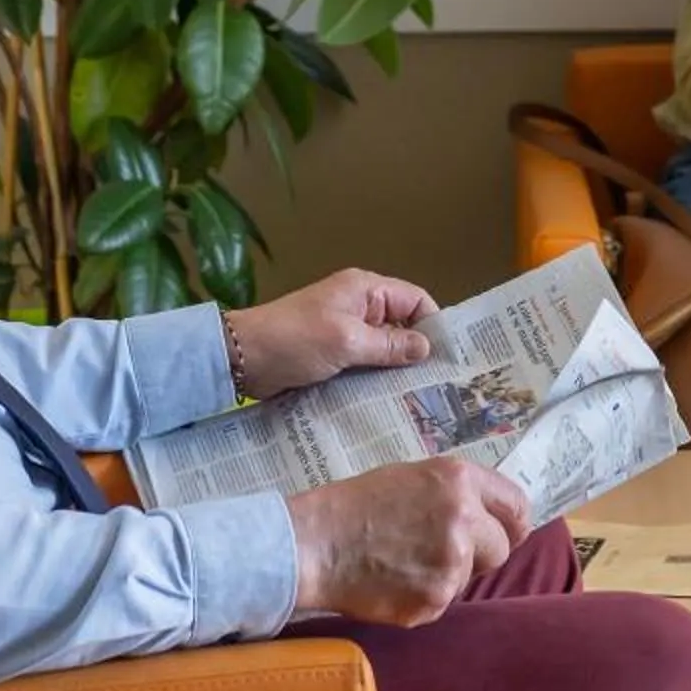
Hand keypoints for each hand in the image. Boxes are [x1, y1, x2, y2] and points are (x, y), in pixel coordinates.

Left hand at [229, 266, 437, 402]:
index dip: (433, 325)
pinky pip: (364, 363)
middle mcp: (359, 307)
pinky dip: (374, 377)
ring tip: (417, 397)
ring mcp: (345, 331)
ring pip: (384, 348)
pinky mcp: (333, 354)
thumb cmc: (293, 340)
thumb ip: (388, 345)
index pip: (415, 300)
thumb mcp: (346, 341)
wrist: (242, 357)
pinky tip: (387, 400)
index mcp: (365, 290)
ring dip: (395, 369)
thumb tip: (426, 348)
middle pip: (402, 325)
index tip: (448, 357)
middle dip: (417, 351)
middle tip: (439, 384)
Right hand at [287, 458, 533, 625]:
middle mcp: (464, 520)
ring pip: (468, 579)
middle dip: (479, 554)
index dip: (512, 523)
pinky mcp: (434, 602)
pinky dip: (422, 598)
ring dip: (445, 577)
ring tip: (403, 562)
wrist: (314, 544)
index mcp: (459, 480)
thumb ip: (457, 494)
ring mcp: (451, 564)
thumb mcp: (413, 477)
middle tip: (442, 552)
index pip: (516, 505)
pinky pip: (442, 603)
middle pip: (502, 549)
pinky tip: (392, 581)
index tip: (508, 532)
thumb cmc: (356, 505)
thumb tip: (493, 518)